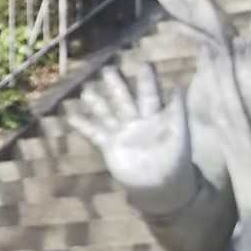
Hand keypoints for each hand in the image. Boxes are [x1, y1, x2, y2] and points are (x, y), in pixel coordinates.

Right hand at [66, 65, 194, 211]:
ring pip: (107, 113)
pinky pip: (95, 133)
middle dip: (116, 85)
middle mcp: (136, 121)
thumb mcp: (180, 135)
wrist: (161, 186)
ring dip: (97, 102)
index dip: (146, 80)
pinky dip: (83, 125)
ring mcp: (122, 133)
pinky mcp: (110, 146)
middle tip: (108, 70)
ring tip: (85, 90)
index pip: (150, 94)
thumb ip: (177, 112)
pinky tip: (71, 116)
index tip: (144, 63)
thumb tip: (178, 88)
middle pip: (124, 99)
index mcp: (155, 117)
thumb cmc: (176, 161)